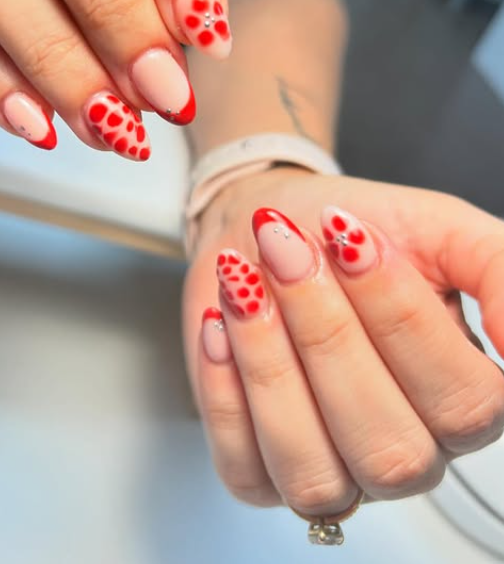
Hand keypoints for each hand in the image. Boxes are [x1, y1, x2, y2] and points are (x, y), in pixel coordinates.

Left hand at [182, 167, 503, 513]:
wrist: (265, 226)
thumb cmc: (347, 229)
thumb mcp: (440, 228)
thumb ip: (499, 270)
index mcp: (462, 398)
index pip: (462, 401)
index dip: (399, 316)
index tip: (352, 238)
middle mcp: (406, 450)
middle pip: (386, 443)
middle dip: (326, 332)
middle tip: (288, 251)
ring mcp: (333, 470)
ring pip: (312, 469)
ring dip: (271, 364)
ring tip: (247, 284)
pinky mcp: (259, 472)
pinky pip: (245, 468)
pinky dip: (226, 391)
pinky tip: (222, 325)